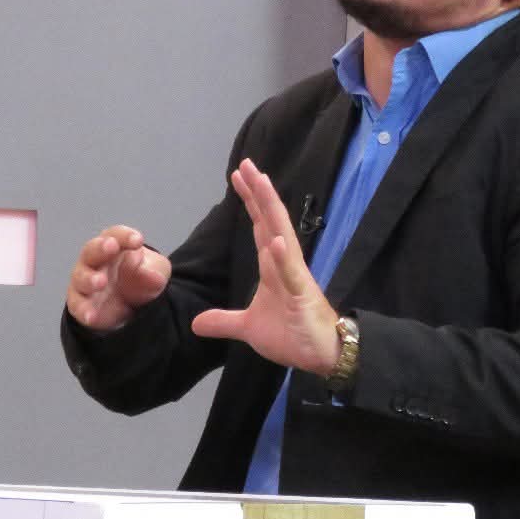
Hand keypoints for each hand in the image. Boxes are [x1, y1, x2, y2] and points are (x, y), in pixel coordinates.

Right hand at [66, 225, 170, 330]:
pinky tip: (92, 316)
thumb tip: (142, 266)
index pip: (116, 235)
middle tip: (111, 246)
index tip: (138, 240)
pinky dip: (83, 310)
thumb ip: (151, 269)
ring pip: (81, 277)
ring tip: (101, 282)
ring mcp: (85, 282)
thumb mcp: (156, 271)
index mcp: (114, 245)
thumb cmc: (142, 278)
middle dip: (100, 247)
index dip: (125, 236)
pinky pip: (78, 306)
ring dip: (89, 279)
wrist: (134, 306)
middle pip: (92, 250)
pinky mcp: (81, 304)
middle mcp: (95, 260)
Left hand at [192, 159, 340, 375]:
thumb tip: (197, 323)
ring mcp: (295, 276)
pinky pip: (291, 273)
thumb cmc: (293, 336)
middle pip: (270, 220)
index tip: (238, 176)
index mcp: (273, 266)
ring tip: (262, 183)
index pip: (259, 226)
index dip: (250, 201)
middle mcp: (285, 263)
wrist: (322, 355)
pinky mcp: (302, 295)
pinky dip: (283, 257)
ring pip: (281, 235)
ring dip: (271, 209)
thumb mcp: (249, 328)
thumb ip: (225, 321)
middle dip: (258, 192)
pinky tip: (275, 240)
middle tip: (247, 164)